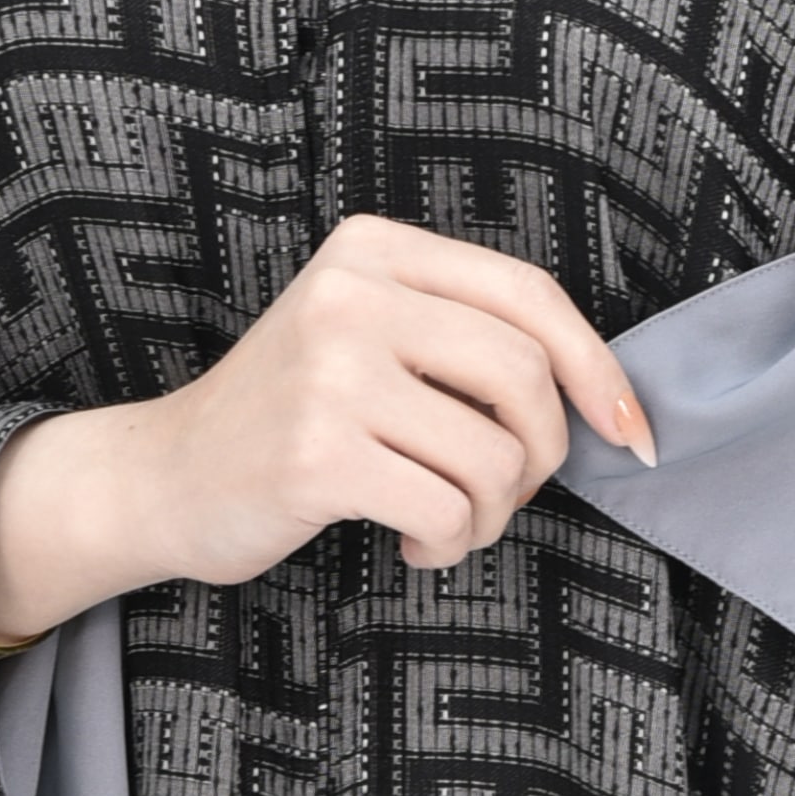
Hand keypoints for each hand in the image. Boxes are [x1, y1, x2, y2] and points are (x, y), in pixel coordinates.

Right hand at [0, 213, 654, 645]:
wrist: (164, 477)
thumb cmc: (289, 418)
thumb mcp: (366, 336)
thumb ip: (461, 337)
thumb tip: (603, 398)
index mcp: (374, 250)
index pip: (530, 295)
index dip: (598, 368)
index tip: (630, 432)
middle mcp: (351, 296)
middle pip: (524, 377)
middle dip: (543, 456)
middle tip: (507, 493)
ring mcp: (330, 373)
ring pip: (493, 457)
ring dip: (491, 515)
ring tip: (447, 523)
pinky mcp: (316, 454)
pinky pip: (448, 511)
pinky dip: (449, 546)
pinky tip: (413, 544)